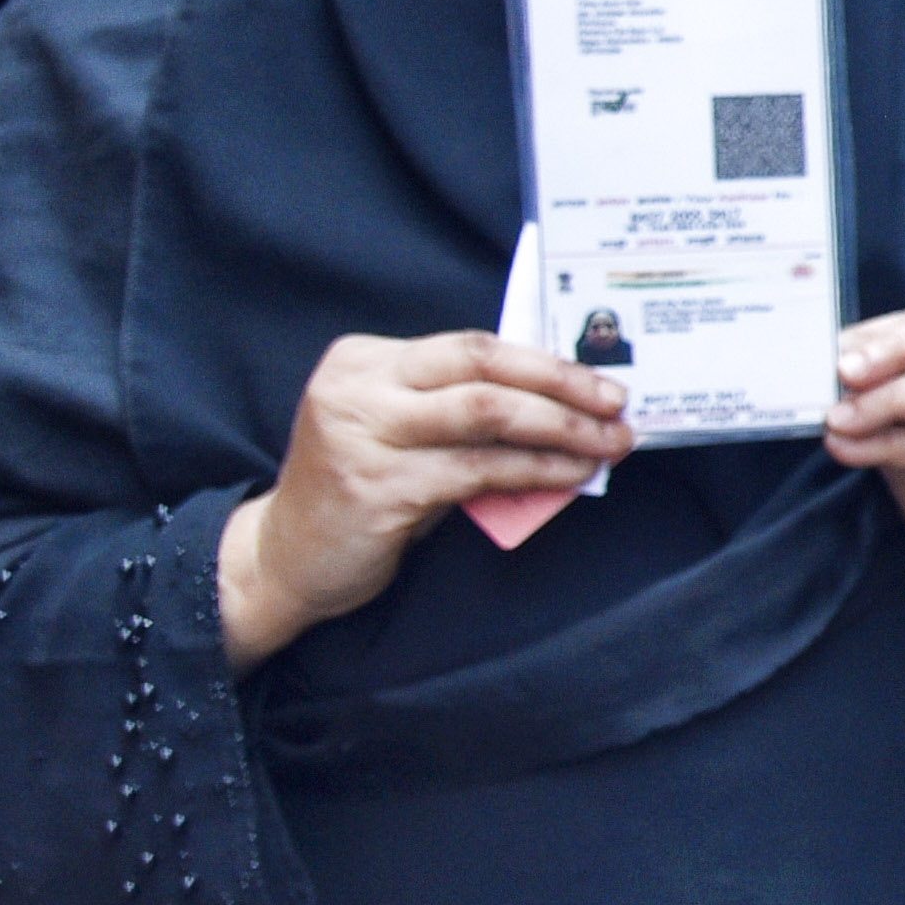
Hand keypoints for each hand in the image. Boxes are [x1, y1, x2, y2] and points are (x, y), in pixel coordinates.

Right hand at [217, 331, 636, 670]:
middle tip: (617, 405)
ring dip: (561, 429)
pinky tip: (569, 475)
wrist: (286, 558)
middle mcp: (358, 388)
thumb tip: (565, 408)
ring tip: (608, 444)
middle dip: (563, 385)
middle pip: (483, 368)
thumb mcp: (406, 434)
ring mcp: (363, 435)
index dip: (545, 362)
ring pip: (487, 413)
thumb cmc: (364, 489)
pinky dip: (535, 469)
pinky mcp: (377, 487)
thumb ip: (465, 411)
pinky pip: (477, 470)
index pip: (473, 346)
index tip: (599, 380)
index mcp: (365, 360)